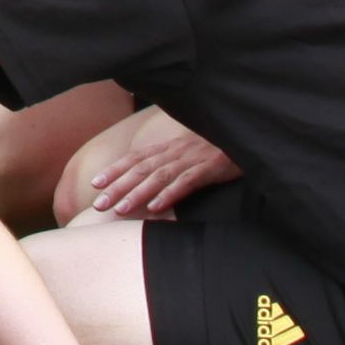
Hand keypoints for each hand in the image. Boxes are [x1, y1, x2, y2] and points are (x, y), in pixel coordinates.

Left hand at [54, 107, 236, 222]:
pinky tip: (155, 207)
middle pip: (141, 169)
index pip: (136, 157)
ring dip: (137, 193)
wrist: (250, 134)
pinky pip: (187, 182)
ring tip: (119, 209)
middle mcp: (177, 151)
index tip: (95, 183)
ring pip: (159, 176)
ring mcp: (194, 158)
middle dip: (117, 186)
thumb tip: (152, 177)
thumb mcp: (194, 149)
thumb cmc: (222, 146)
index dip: (115, 169)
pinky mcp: (211, 167)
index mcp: (172, 146)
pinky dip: (169, 194)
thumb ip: (173, 160)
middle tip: (97, 204)